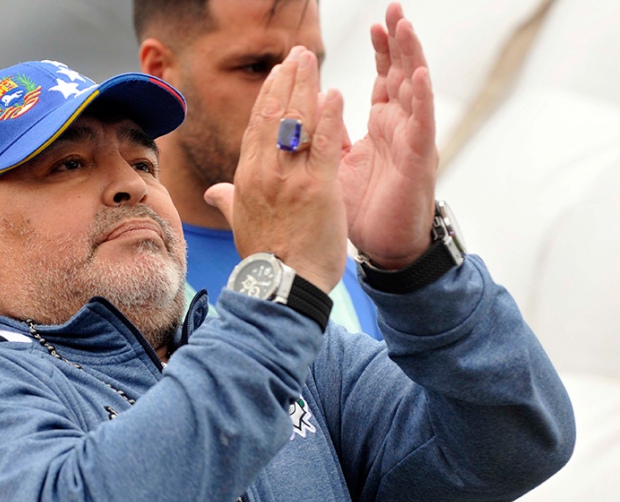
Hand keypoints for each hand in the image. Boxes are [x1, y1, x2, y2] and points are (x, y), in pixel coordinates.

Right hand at [205, 47, 347, 293]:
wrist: (281, 285)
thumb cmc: (264, 257)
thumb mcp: (240, 224)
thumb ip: (229, 200)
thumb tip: (213, 191)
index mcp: (247, 178)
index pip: (257, 127)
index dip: (268, 97)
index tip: (278, 74)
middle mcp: (265, 172)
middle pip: (275, 115)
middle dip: (288, 80)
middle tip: (299, 54)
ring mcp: (291, 179)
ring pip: (298, 123)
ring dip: (306, 87)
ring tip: (313, 62)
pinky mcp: (319, 188)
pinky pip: (325, 145)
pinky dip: (330, 118)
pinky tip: (336, 95)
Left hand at [339, 3, 438, 269]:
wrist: (382, 248)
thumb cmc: (363, 210)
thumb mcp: (337, 167)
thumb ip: (326, 140)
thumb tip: (309, 119)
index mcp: (382, 127)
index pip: (383, 79)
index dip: (380, 51)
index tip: (376, 22)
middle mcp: (400, 128)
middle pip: (400, 74)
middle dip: (397, 42)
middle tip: (393, 8)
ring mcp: (411, 141)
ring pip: (414, 91)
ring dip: (411, 57)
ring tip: (405, 25)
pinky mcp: (419, 160)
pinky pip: (421, 124)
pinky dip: (421, 98)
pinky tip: (419, 74)